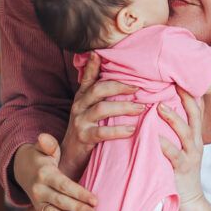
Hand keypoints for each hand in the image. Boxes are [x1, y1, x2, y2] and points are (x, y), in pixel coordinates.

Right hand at [13, 134, 96, 210]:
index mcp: (45, 174)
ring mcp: (38, 202)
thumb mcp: (44, 149)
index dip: (79, 193)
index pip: (64, 185)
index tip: (95, 199)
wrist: (22, 168)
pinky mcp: (39, 210)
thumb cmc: (42, 157)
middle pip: (61, 202)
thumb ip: (48, 144)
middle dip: (78, 209)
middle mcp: (40, 190)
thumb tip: (43, 137)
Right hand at [59, 52, 145, 179]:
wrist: (69, 158)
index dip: (93, 64)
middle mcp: (79, 106)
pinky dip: (118, 130)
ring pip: (102, 108)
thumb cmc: (87, 130)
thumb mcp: (90, 110)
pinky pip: (102, 132)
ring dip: (124, 107)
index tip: (99, 52)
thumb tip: (120, 79)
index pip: (88, 77)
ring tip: (141, 108)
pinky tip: (132, 129)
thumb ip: (101, 95)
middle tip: (139, 88)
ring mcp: (80, 122)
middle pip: (99, 89)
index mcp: (82, 97)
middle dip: (120, 86)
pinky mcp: (83, 138)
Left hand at [158, 89, 204, 207]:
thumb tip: (162, 104)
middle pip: (194, 115)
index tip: (181, 75)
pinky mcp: (182, 168)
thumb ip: (177, 127)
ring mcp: (190, 155)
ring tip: (159, 106)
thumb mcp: (183, 145)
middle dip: (185, 98)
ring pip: (185, 132)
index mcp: (195, 134)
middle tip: (171, 83)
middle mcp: (196, 141)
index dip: (191, 91)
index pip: (196, 108)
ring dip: (173, 118)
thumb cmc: (180, 167)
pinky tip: (154, 138)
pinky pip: (174, 155)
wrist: (189, 198)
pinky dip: (165, 145)